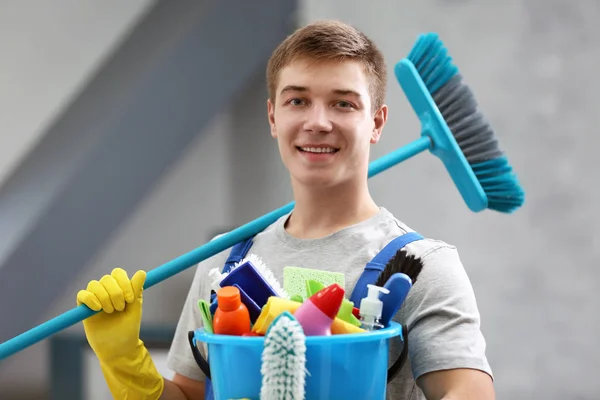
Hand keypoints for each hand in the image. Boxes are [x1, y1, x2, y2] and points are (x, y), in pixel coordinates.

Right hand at [76, 268, 162, 398]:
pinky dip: (90, 299)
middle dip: (115, 293)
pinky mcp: (84, 308)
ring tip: (110, 311)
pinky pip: (82, 295)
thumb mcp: (134, 309)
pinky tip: (97, 309)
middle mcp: (108, 291)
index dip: (124, 283)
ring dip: (104, 297)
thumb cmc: (128, 329)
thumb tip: (141, 272)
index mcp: (121, 289)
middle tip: (119, 309)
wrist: (117, 349)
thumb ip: (136, 291)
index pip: (118, 273)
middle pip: (107, 278)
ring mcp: (95, 298)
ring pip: (94, 284)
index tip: (130, 299)